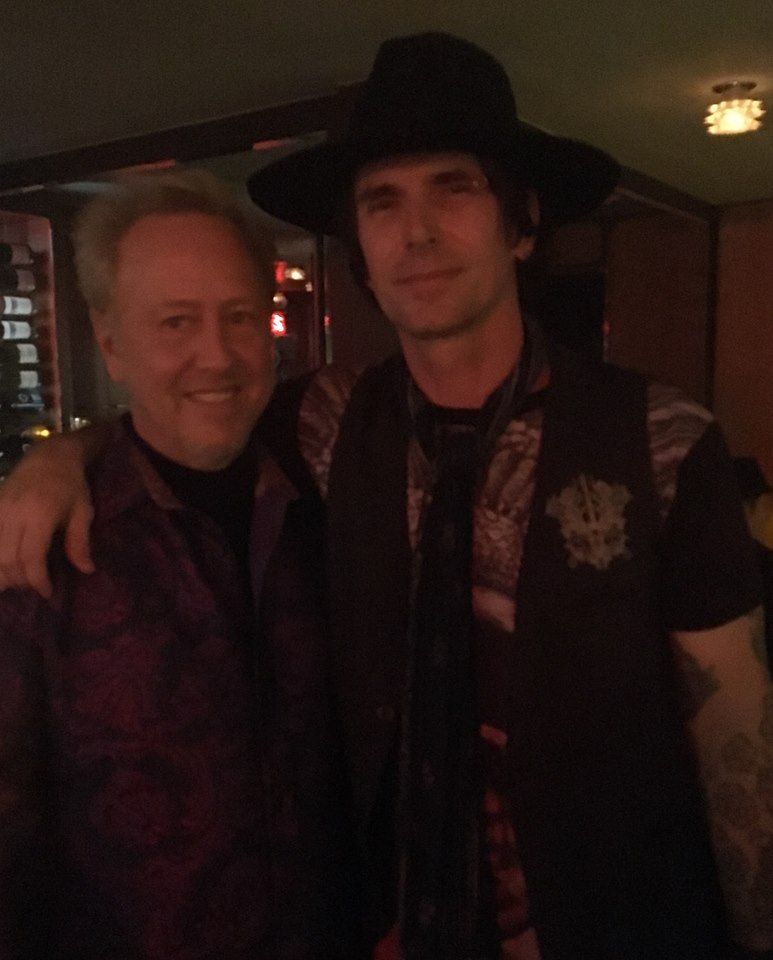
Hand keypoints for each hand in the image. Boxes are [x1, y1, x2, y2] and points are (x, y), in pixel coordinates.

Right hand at [0, 433, 96, 598]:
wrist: (50, 454)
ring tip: (19, 581)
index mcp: (40, 515)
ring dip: (3, 572)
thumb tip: (86, 570)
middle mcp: (14, 514)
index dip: (37, 580)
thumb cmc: (71, 483)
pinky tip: (5, 566)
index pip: (31, 557)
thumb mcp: (82, 511)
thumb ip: (80, 542)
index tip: (47, 592)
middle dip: (20, 580)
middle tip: (34, 587)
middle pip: (8, 559)